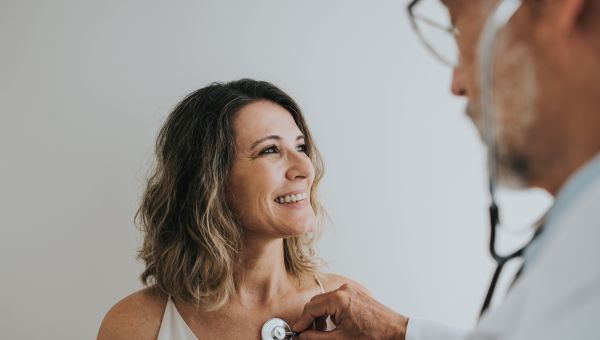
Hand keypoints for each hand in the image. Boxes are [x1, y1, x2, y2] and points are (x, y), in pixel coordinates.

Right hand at [293, 283, 408, 339]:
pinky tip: (334, 325)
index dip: (302, 322)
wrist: (396, 332)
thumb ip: (317, 337)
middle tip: (307, 333)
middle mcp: (344, 290)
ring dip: (321, 315)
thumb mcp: (341, 339)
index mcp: (339, 299)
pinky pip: (337, 300)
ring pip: (326, 301)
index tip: (297, 332)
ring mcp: (351, 290)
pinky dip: (332, 312)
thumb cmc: (374, 335)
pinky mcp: (356, 294)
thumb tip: (304, 336)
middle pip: (317, 302)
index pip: (311, 308)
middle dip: (310, 318)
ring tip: (322, 332)